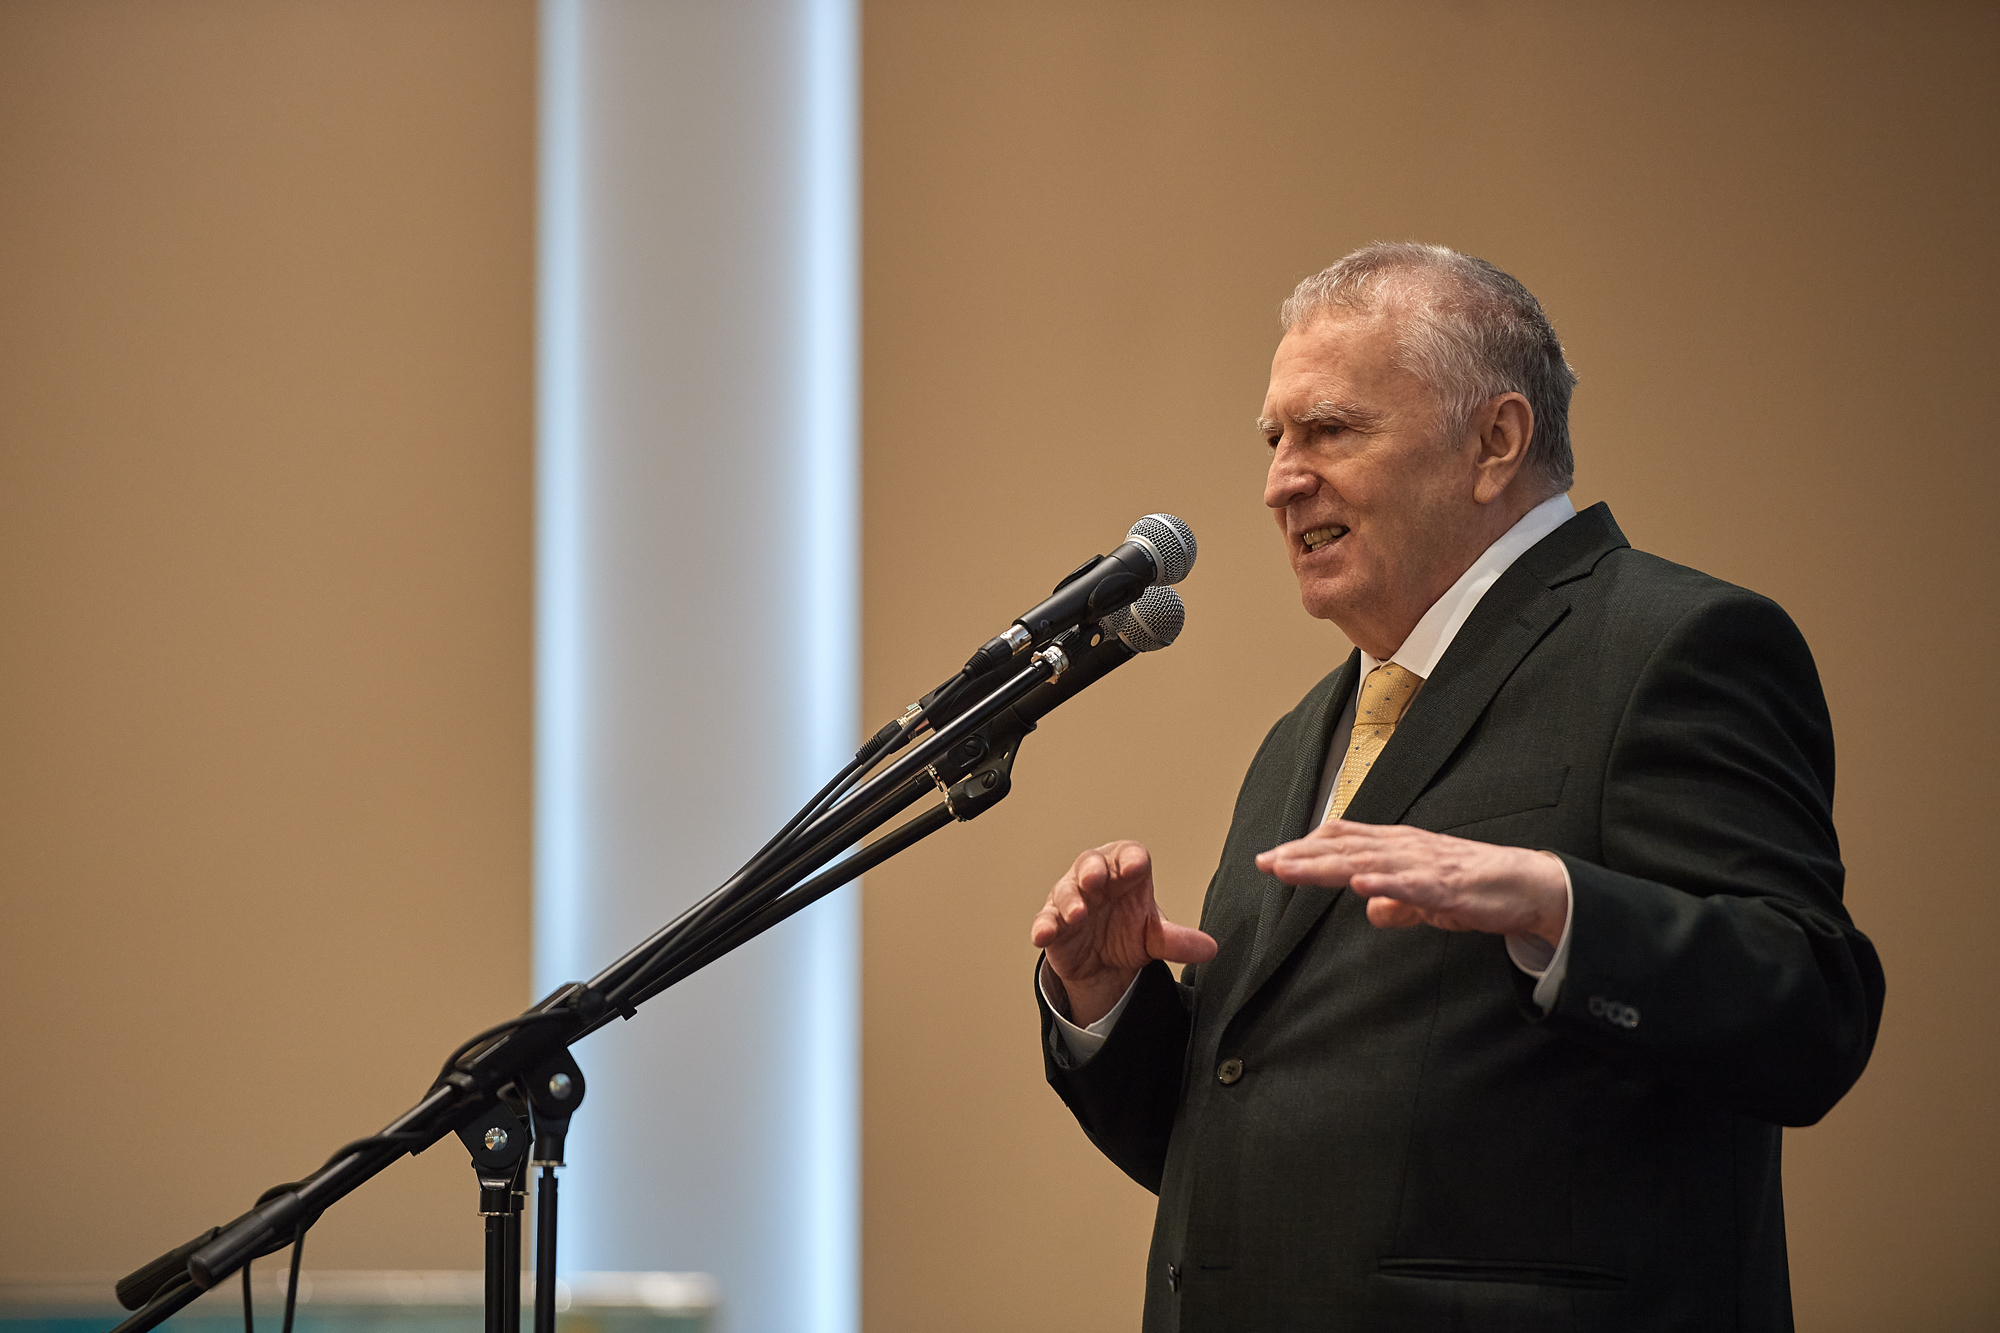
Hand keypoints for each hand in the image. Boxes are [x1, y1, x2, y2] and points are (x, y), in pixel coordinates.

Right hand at [1030, 840, 1217, 1025]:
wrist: (1103, 965)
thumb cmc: (1127, 932)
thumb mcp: (1154, 937)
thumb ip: (1177, 941)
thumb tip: (1210, 948)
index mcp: (1125, 873)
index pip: (1129, 855)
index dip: (1131, 858)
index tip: (1136, 867)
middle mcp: (1096, 880)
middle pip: (1091, 863)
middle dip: (1092, 870)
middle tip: (1096, 878)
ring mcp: (1071, 900)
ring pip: (1065, 891)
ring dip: (1070, 900)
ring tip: (1078, 914)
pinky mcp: (1053, 923)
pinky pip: (1045, 921)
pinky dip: (1044, 926)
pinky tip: (1044, 935)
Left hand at [1254, 820, 1567, 946]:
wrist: (1530, 885)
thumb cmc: (1478, 887)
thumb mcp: (1427, 898)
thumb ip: (1398, 902)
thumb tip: (1370, 909)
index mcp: (1398, 848)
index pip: (1344, 841)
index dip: (1307, 848)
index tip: (1272, 858)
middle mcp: (1405, 849)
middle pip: (1345, 849)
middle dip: (1302, 856)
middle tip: (1265, 862)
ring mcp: (1425, 865)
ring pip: (1368, 863)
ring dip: (1326, 866)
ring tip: (1291, 869)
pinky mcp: (1449, 886)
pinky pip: (1413, 886)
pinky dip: (1385, 885)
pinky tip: (1360, 886)